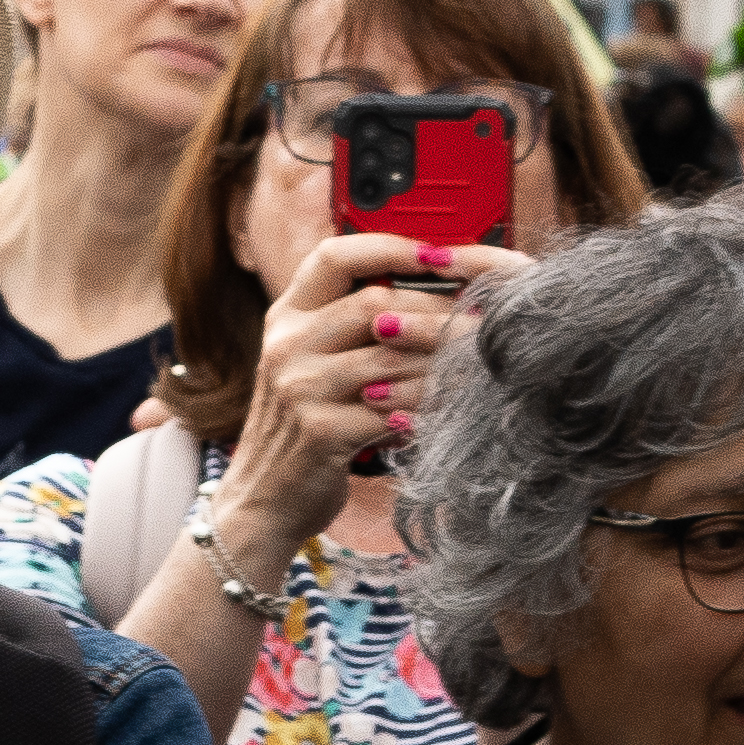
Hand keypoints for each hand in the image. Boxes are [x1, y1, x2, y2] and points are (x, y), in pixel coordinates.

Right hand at [211, 234, 515, 564]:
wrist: (263, 497)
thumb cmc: (302, 425)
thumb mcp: (310, 362)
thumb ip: (350, 325)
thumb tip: (434, 290)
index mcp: (286, 315)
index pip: (334, 256)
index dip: (389, 247)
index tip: (440, 255)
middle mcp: (286, 344)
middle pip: (373, 303)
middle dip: (436, 310)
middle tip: (480, 320)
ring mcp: (298, 387)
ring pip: (389, 358)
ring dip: (439, 363)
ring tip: (474, 366)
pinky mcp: (318, 431)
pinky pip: (389, 410)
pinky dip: (424, 410)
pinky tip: (444, 413)